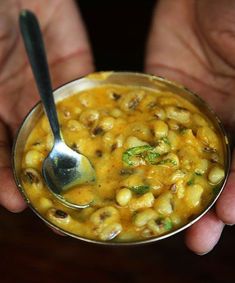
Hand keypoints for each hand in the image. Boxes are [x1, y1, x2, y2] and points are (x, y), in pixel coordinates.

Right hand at [0, 0, 93, 211]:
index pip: (0, 154)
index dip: (5, 180)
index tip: (17, 204)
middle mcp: (22, 104)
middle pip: (36, 149)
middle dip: (47, 179)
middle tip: (61, 209)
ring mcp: (51, 89)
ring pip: (65, 130)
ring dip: (76, 159)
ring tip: (89, 187)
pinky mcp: (76, 70)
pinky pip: (87, 99)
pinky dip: (96, 122)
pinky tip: (105, 147)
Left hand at [145, 0, 234, 253]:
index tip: (230, 217)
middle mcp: (227, 118)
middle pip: (217, 171)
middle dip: (208, 205)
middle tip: (198, 240)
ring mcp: (192, 108)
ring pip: (182, 155)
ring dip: (174, 188)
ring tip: (166, 222)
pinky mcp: (161, 92)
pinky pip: (150, 125)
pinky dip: (143, 149)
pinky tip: (133, 173)